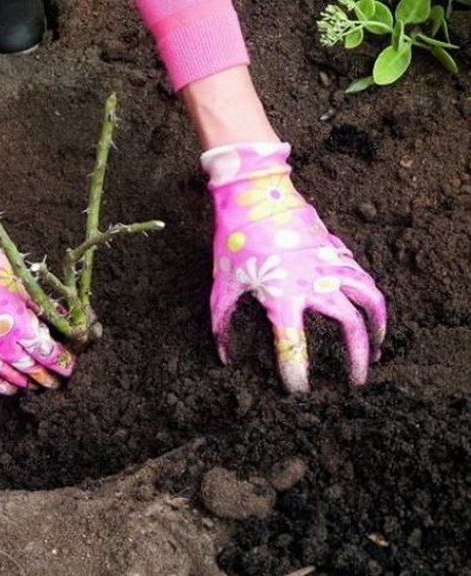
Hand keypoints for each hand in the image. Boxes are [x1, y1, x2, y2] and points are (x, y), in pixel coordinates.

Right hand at [0, 200, 74, 394]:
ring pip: (3, 371)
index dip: (60, 361)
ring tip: (36, 387)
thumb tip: (60, 321)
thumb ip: (39, 306)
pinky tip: (7, 389)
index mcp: (16, 320)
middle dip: (45, 375)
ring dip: (22, 381)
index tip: (70, 367)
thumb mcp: (20, 281)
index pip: (45, 350)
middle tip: (57, 383)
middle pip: (27, 365)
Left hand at [203, 143, 386, 391]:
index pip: (293, 344)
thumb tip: (225, 357)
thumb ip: (223, 323)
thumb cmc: (235, 240)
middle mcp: (315, 282)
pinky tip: (367, 310)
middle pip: (350, 326)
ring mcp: (331, 264)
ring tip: (378, 348)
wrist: (256, 194)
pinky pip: (362, 277)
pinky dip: (370, 297)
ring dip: (377, 327)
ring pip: (369, 300)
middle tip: (354, 381)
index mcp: (283, 294)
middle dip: (357, 358)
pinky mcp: (337, 250)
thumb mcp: (222, 284)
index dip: (296, 371)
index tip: (299, 390)